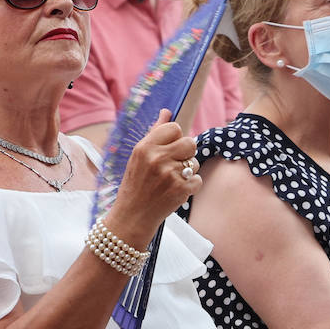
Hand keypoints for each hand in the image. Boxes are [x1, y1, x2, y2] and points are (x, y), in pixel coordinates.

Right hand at [111, 110, 199, 236]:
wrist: (132, 216)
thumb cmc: (135, 184)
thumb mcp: (138, 156)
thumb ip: (155, 133)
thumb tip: (166, 112)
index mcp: (145, 147)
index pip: (174, 128)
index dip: (175, 137)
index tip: (169, 148)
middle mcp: (158, 159)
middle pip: (190, 142)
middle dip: (186, 153)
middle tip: (174, 164)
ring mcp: (170, 175)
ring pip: (195, 162)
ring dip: (187, 171)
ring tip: (170, 180)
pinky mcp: (181, 190)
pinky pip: (197, 180)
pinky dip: (190, 187)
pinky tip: (175, 191)